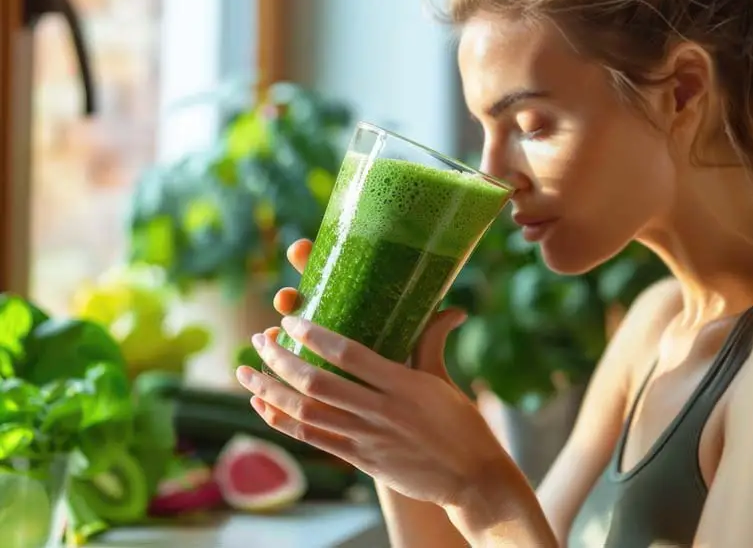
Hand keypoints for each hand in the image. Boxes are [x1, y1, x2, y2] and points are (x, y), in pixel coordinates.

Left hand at [235, 240, 514, 507]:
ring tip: (246, 371)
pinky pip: (312, 438)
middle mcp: (382, 411)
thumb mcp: (444, 381)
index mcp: (405, 385)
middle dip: (280, 360)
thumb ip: (432, 342)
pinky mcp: (361, 459)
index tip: (290, 320)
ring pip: (307, 413)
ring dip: (270, 390)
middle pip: (318, 384)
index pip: (351, 354)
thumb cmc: (462, 425)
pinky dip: (282, 422)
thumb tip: (452, 309)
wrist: (470, 478)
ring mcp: (367, 438)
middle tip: (260, 339)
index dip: (316, 336)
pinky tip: (262, 406)